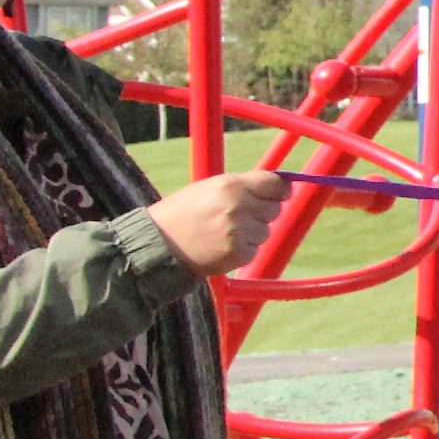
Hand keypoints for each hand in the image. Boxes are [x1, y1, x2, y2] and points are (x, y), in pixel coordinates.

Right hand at [146, 163, 296, 274]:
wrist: (157, 243)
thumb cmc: (183, 212)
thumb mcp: (210, 188)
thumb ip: (243, 186)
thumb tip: (282, 187)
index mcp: (230, 185)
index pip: (275, 184)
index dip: (280, 190)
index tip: (279, 194)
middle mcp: (238, 207)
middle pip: (273, 210)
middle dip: (260, 213)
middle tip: (236, 216)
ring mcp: (239, 232)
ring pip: (265, 231)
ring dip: (250, 233)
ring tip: (222, 232)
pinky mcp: (238, 254)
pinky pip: (254, 249)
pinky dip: (242, 249)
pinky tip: (220, 245)